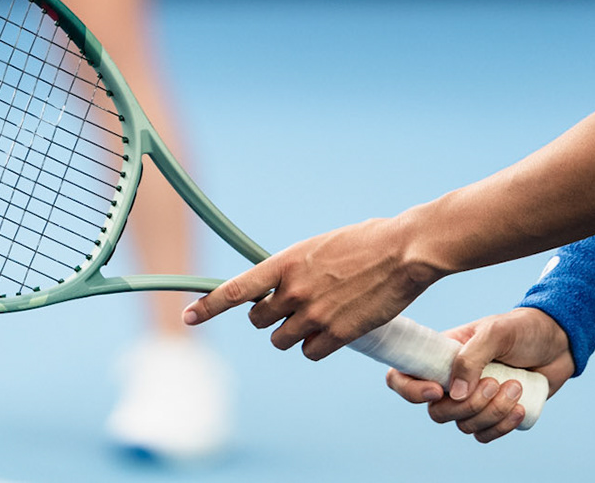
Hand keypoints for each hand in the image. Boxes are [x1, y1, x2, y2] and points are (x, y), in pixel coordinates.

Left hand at [182, 216, 438, 359]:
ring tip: (316, 318)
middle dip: (270, 318)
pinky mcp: (338, 334)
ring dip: (292, 334)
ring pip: (282, 340)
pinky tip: (333, 333)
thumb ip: (298, 266)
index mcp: (287, 261)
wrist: (405, 251)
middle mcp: (294, 290)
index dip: (209, 306)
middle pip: (258, 321)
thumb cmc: (369, 240)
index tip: (189, 317)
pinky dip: (317, 346)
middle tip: (291, 308)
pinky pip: (310, 353)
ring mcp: (314, 314)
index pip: (236, 289)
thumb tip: (286, 283)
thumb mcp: (322, 246)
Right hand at [385, 308, 575, 442]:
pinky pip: (485, 435)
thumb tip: (453, 394)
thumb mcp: (496, 331)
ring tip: (516, 386)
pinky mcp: (494, 414)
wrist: (558, 343)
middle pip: (437, 411)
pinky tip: (520, 407)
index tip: (436, 390)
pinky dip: (501, 426)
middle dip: (468, 405)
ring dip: (492, 412)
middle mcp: (452, 379)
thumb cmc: (523, 329)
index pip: (403, 376)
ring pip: (464, 425)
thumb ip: (471, 357)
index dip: (410, 390)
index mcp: (442, 355)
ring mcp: (473, 399)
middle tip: (495, 382)